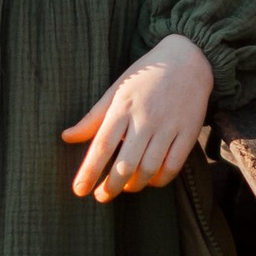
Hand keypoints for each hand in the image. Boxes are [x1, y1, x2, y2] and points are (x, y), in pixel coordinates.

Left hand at [63, 35, 215, 200]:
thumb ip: (93, 118)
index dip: (90, 171)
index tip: (79, 190)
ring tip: (125, 187)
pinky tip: (150, 180)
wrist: (188, 59)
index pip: (102, 145)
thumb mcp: (116, 91)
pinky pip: (173, 166)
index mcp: (123, 106)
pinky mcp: (189, 132)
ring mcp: (169, 126)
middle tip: (101, 196)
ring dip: (135, 185)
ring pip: (150, 168)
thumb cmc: (145, 77)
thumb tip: (66, 137)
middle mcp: (146, 118)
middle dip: (111, 186)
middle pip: (125, 163)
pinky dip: (160, 180)